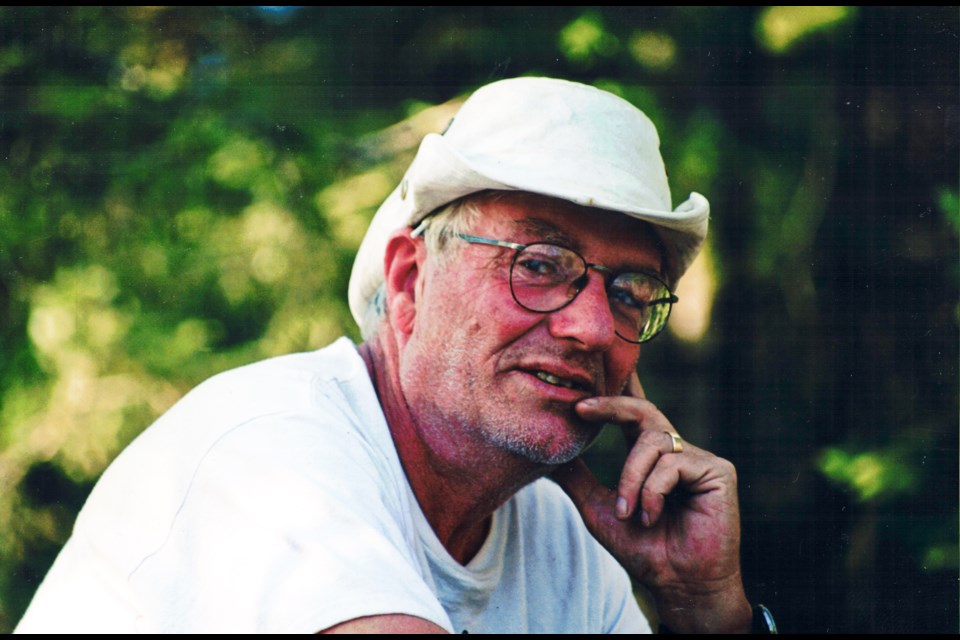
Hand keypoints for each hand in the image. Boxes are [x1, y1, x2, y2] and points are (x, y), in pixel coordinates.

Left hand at [552, 373, 751, 632]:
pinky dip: (653, 491)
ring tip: (629, 513)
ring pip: (652, 442)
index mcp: (651, 457)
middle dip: (610, 405)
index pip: (633, 415)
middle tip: (580, 408)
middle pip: (642, 412)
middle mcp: (677, 452)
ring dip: (631, 478)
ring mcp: (700, 459)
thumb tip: (546, 454)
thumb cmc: (643, 549)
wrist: (677, 583)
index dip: (618, 390)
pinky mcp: (718, 471)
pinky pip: (672, 463)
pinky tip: (651, 516)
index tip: (593, 372)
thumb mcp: (598, 508)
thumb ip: (577, 477)